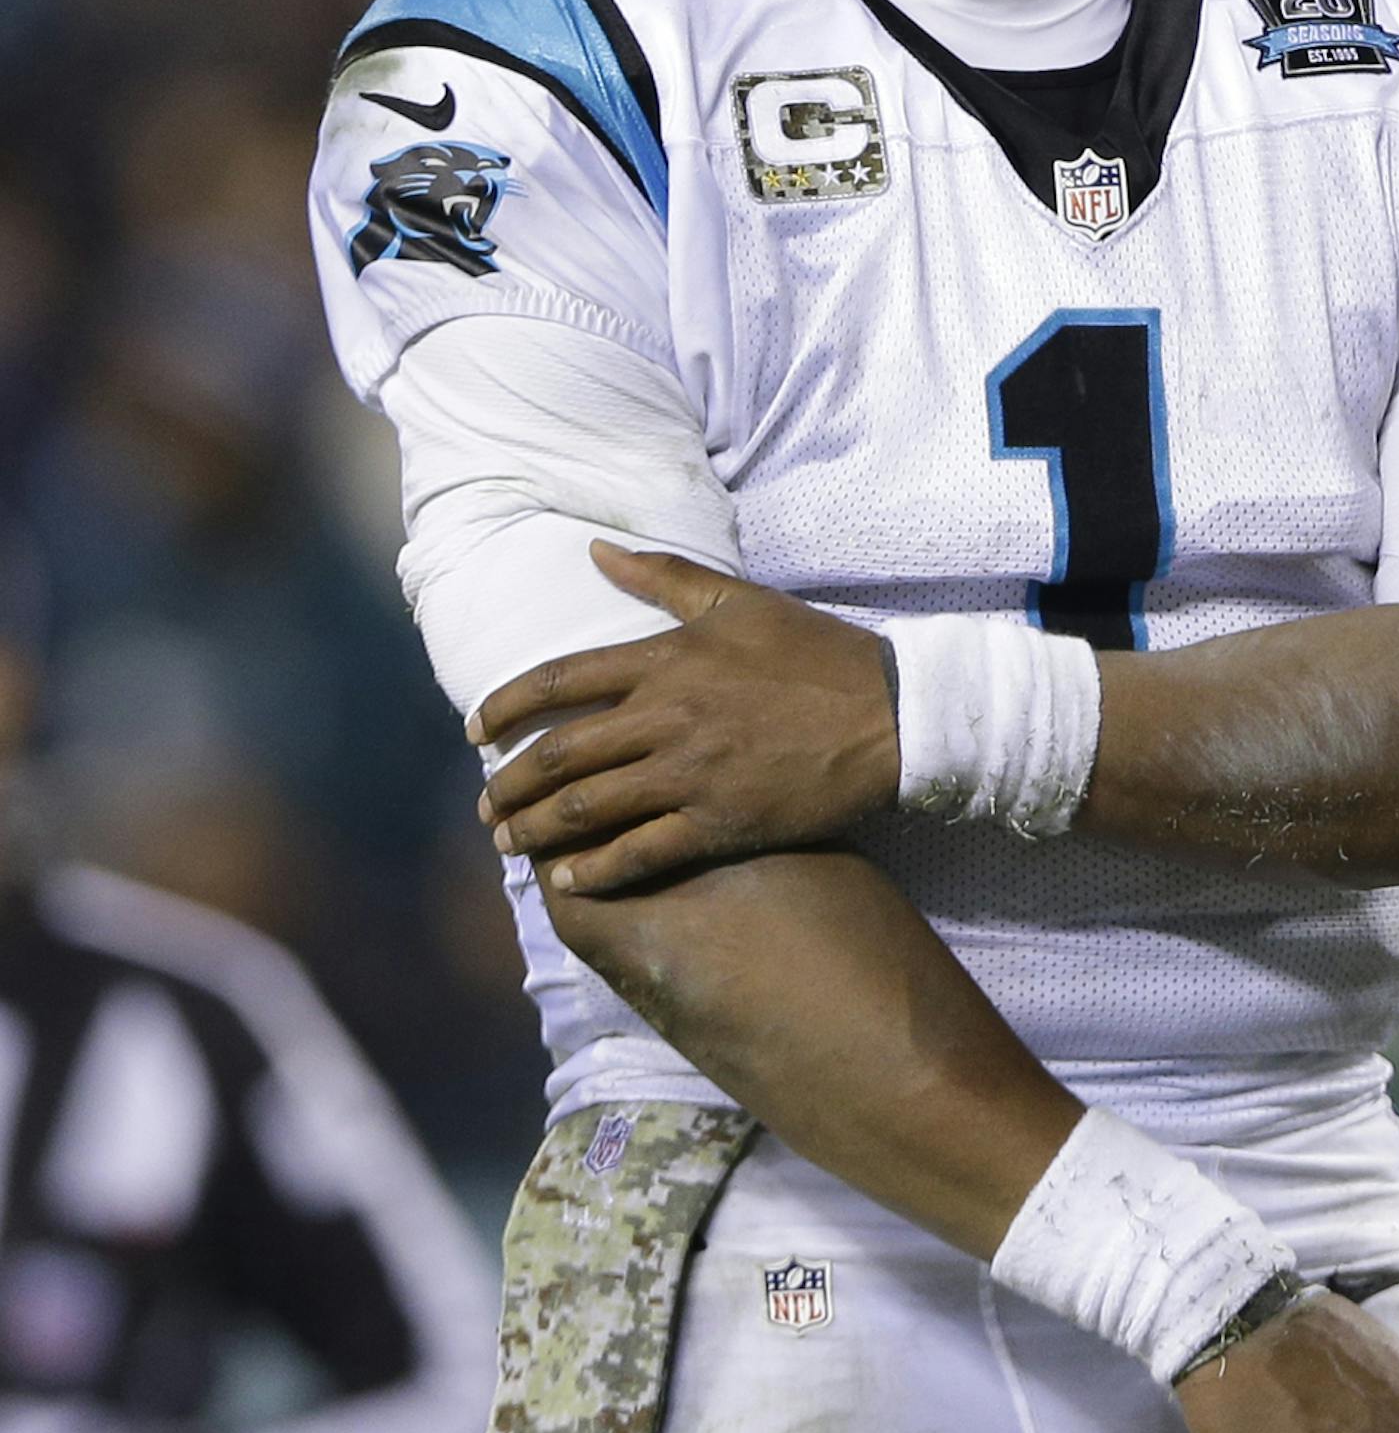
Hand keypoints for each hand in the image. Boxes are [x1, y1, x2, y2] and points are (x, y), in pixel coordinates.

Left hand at [474, 545, 899, 894]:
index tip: (474, 730)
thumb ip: (661, 576)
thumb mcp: (738, 601)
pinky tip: (569, 881)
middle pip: (560, 755)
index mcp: (665, 660)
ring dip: (536, 831)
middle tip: (486, 806)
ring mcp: (690, 775)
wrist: (890, 715)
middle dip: (510, 785)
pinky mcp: (719, 824)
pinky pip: (641, 854)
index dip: (504, 707)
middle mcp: (666, 718)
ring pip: (588, 808)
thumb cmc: (816, 654)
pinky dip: (596, 871)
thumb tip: (594, 550)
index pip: (559, 682)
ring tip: (509, 845)